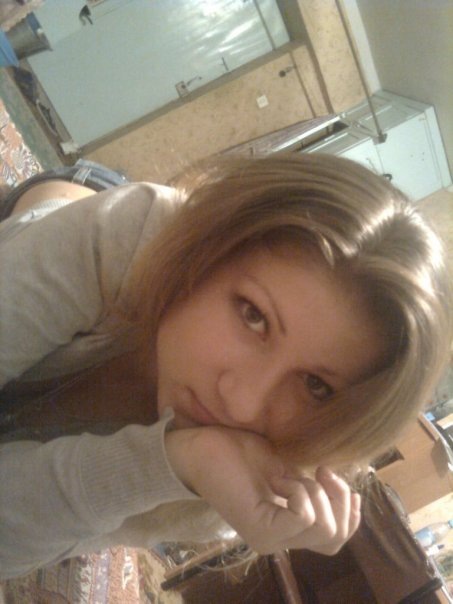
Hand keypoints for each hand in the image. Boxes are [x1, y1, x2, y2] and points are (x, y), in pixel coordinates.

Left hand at [165, 426, 360, 554]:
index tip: (350, 489)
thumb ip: (312, 487)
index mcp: (286, 528)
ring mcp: (269, 539)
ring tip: (287, 474)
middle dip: (337, 499)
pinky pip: (303, 516)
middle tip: (320, 471)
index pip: (333, 542)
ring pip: (322, 528)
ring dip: (314, 491)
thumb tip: (348, 494)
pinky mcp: (259, 529)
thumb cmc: (241, 453)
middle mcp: (278, 541)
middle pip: (334, 539)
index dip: (350, 517)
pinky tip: (278, 477)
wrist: (203, 448)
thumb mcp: (289, 469)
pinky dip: (299, 490)